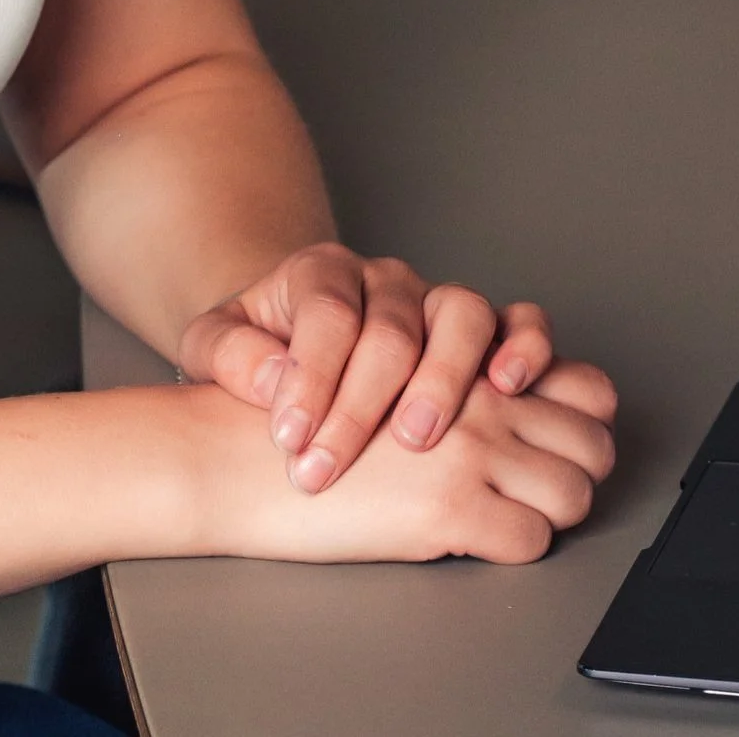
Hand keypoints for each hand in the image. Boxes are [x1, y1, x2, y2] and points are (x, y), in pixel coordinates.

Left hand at [175, 243, 561, 490]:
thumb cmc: (261, 347)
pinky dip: (524, 348)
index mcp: (320, 272)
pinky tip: (509, 388)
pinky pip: (519, 321)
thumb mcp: (214, 342)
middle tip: (330, 467)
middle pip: (391, 328)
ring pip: (462, 316)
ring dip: (445, 379)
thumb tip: (275, 381)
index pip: (325, 315)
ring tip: (418, 438)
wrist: (296, 330)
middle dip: (360, 406)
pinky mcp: (481, 332)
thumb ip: (229, 354)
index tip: (291, 441)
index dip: (310, 378)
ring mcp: (436, 301)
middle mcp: (385, 280)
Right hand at [185, 361, 619, 565]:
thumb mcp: (360, 358)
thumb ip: (435, 362)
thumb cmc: (288, 409)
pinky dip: (513, 544)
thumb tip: (513, 386)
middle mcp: (474, 395)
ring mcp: (468, 451)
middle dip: (578, 461)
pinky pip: (529, 539)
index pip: (567, 369)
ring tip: (512, 507)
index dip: (576, 402)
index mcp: (453, 346)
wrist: (229, 453)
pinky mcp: (448, 509)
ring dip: (552, 506)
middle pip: (591, 434)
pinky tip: (473, 535)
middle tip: (541, 475)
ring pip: (572, 489)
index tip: (549, 422)